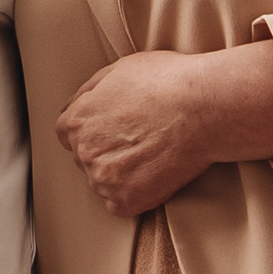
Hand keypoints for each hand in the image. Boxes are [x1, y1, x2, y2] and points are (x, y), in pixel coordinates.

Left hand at [55, 43, 272, 217]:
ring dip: (119, 173)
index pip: (68, 133)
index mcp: (78, 120)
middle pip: (86, 157)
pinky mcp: (126, 201)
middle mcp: (85, 151)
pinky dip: (135, 193)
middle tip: (138, 139)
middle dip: (106, 150)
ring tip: (151, 153)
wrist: (204, 108)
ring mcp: (104, 179)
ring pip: (103, 181)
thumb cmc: (168, 82)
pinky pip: (120, 204)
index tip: (113, 129)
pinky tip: (155, 172)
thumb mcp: (119, 70)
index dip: (93, 129)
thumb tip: (77, 104)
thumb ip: (90, 91)